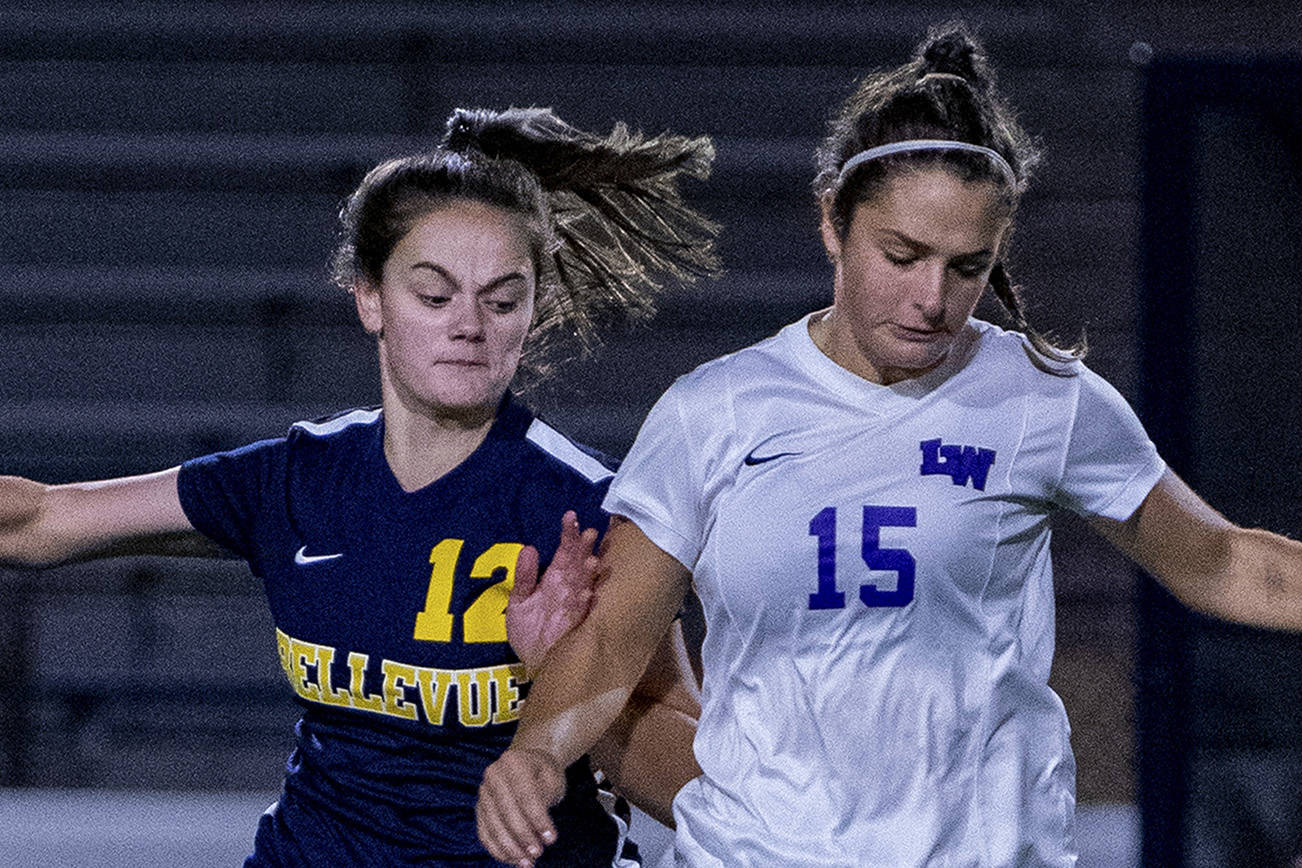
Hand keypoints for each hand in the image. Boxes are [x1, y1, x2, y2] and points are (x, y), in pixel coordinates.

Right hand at [477, 747, 566, 867]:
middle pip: (506, 811)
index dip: (538, 819)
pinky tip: (514, 860)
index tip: (551, 838)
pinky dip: (498, 850)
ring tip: (527, 863)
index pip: (526, 794)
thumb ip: (545, 797)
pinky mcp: (479, 809)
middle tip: (538, 853)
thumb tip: (539, 827)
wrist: (527, 765)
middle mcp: (493, 775)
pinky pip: (485, 833)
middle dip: (523, 836)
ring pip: (493, 825)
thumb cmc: (544, 774)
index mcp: (513, 761)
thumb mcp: (552, 778)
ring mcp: (483, 792)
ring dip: (510, 848)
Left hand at [506, 511, 598, 673]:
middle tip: (588, 532)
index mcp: (555, 578)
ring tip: (591, 560)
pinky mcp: (575, 626)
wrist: (531, 662)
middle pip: (578, 563)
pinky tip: (586, 594)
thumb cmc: (528, 632)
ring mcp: (574, 606)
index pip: (564, 551)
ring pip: (584, 585)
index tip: (570, 515)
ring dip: (588, 573)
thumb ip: (524, 577)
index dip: (568, 534)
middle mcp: (568, 588)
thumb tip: (529, 548)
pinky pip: (580, 613)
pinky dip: (583, 603)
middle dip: (583, 549)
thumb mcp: (518, 602)